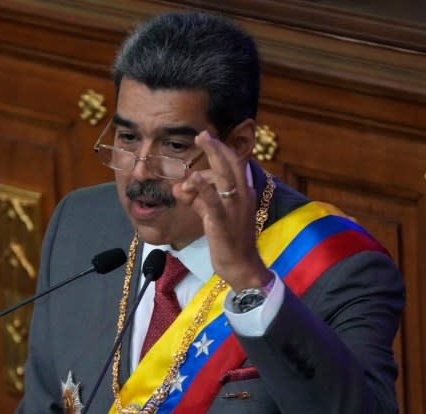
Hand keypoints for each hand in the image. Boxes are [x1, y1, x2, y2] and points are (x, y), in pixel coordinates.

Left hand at [173, 129, 270, 291]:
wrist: (241, 266)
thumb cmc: (230, 241)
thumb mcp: (214, 216)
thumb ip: (200, 200)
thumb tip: (182, 189)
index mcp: (243, 193)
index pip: (235, 164)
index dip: (221, 150)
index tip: (207, 139)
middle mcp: (242, 196)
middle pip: (231, 163)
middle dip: (215, 147)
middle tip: (201, 135)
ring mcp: (234, 208)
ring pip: (223, 176)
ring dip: (207, 165)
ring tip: (188, 180)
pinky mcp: (222, 221)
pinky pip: (213, 200)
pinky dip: (203, 187)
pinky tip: (193, 179)